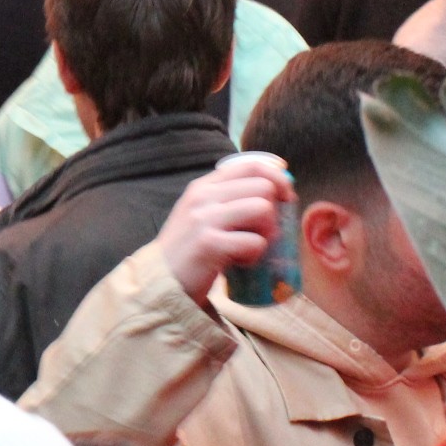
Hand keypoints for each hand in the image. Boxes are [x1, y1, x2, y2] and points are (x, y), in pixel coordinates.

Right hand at [149, 158, 288, 304]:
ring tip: (250, 247)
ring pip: (263, 209)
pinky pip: (255, 242)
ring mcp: (205, 219)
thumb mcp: (202, 213)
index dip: (277, 178)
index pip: (251, 165)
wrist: (160, 280)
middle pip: (264, 187)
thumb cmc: (189, 249)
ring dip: (267, 233)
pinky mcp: (210, 244)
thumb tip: (275, 190)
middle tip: (265, 233)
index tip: (286, 197)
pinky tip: (240, 262)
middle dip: (275, 211)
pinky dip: (255, 255)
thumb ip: (228, 199)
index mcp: (203, 186)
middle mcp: (203, 196)